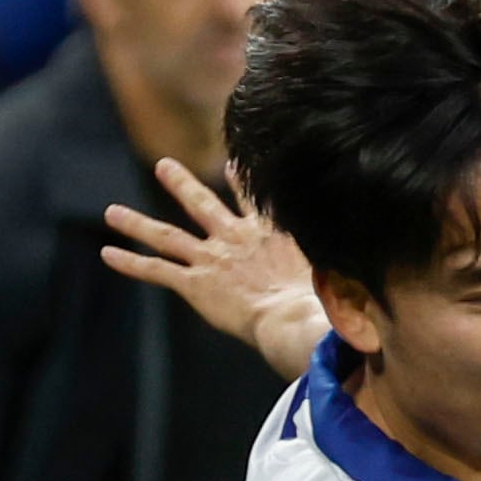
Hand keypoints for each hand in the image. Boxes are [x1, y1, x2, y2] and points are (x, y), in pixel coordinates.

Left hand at [101, 158, 326, 372]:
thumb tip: (374, 267)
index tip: (230, 162)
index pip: (253, 197)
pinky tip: (107, 253)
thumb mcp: (336, 273)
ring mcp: (211, 259)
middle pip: (203, 204)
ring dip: (138, 223)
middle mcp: (235, 240)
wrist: (293, 317)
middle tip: (164, 166)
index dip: (241, 177)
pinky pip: (157, 269)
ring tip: (112, 212)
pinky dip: (130, 261)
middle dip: (181, 184)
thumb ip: (344, 269)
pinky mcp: (195, 283)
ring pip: (167, 234)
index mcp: (269, 235)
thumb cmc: (321, 302)